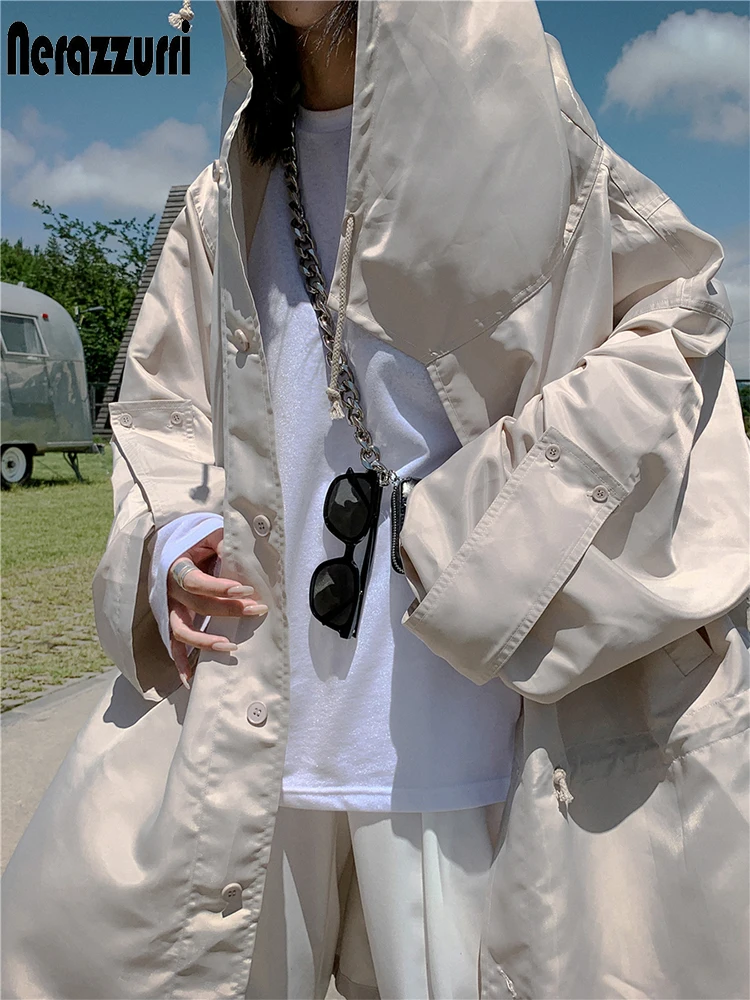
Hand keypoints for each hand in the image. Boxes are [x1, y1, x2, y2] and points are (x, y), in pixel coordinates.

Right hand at [167, 528, 267, 687]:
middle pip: (197, 606)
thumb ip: (225, 543)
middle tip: (256, 610)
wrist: (177, 547)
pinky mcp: (172, 623)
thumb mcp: (211, 535)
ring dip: (205, 641)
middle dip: (228, 610)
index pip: (196, 581)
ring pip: (182, 631)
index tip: (247, 589)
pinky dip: (181, 664)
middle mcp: (170, 590)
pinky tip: (192, 680)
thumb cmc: (199, 542)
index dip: (220, 587)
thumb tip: (242, 557)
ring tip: (231, 645)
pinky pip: (174, 646)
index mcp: (177, 566)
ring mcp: (170, 609)